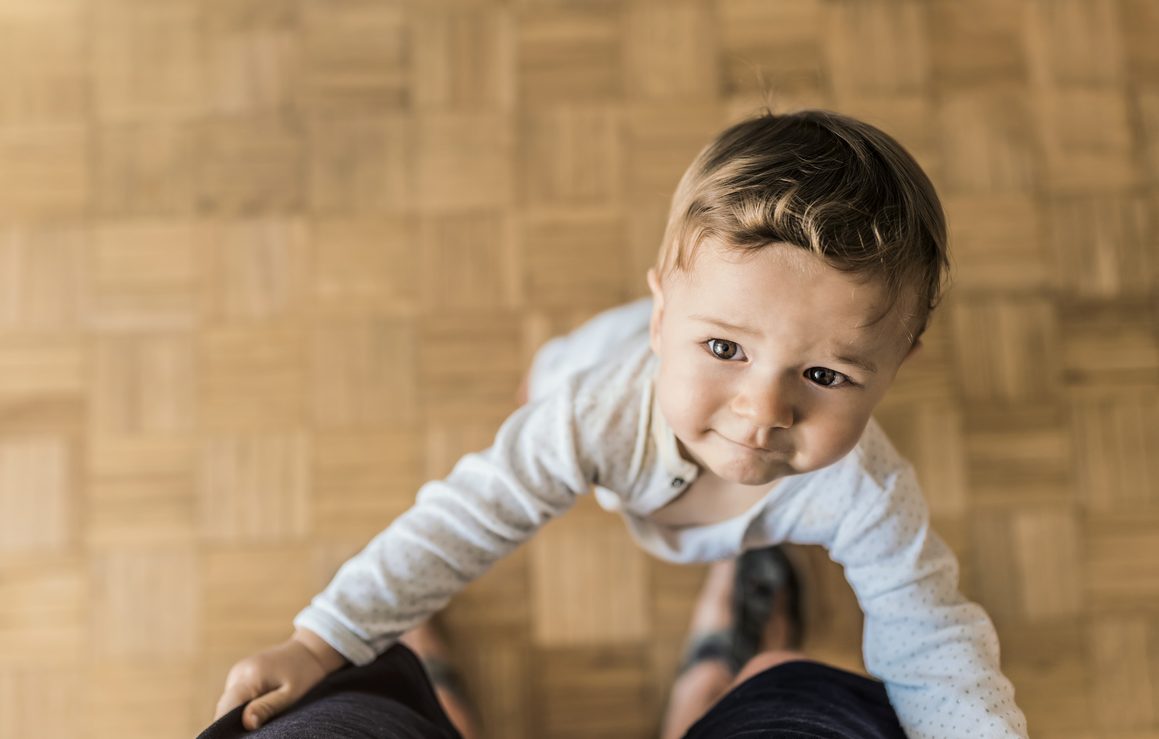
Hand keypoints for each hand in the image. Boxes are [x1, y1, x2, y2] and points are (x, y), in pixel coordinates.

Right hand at [214, 629, 346, 730]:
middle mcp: (239, 672)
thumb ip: (267, 707)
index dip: (225, 725)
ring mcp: (238, 671)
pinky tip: (259, 706)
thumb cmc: (304, 672)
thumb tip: (246, 723)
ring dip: (238, 713)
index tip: (236, 737)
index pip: (226, 706)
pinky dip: (243, 704)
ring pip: (229, 701)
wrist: (308, 649)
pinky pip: (236, 694)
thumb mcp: (290, 694)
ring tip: (260, 717)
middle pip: (225, 705)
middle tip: (254, 730)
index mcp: (250, 676)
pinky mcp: (241, 673)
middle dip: (232, 721)